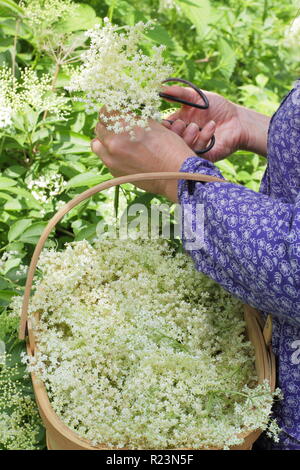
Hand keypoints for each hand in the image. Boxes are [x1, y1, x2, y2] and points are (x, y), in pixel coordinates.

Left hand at [91, 116, 212, 201]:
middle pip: (99, 127)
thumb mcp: (153, 125)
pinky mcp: (114, 172)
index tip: (115, 111)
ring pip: (96, 144)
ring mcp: (111, 159)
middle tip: (116, 126)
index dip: (111, 110)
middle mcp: (113, 141)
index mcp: (124, 125)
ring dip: (104, 140)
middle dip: (107, 125)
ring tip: (115, 141)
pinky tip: (122, 154)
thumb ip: (134, 119)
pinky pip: (104, 159)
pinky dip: (110, 155)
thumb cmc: (170, 148)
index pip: (106, 111)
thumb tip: (125, 113)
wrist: (176, 175)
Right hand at [161, 85, 249, 162]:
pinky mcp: (204, 155)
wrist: (238, 120)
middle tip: (182, 124)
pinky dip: (203, 138)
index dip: (161, 127)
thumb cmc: (219, 108)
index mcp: (179, 124)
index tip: (164, 121)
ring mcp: (193, 147)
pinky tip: (211, 126)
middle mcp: (184, 137)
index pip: (164, 129)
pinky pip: (197, 151)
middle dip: (173, 132)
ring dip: (187, 136)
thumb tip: (161, 89)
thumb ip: (181, 94)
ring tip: (195, 126)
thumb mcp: (198, 97)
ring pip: (182, 148)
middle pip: (169, 141)